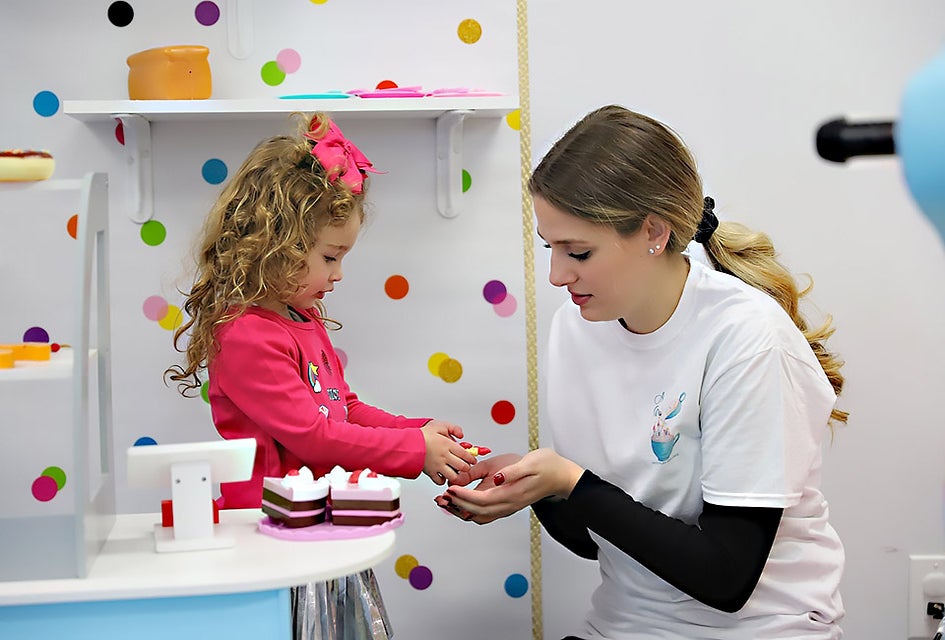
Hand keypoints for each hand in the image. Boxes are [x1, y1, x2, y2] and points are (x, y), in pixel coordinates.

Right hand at [420, 420, 478, 485]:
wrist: (407, 444)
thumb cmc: (422, 435)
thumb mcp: (439, 426)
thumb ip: (453, 428)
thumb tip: (461, 435)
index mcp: (447, 445)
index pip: (465, 454)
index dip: (471, 458)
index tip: (472, 460)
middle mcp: (444, 457)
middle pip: (462, 467)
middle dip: (466, 467)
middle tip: (465, 466)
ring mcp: (437, 466)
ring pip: (453, 476)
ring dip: (456, 475)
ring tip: (455, 472)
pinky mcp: (430, 472)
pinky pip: (440, 481)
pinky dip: (443, 480)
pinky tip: (443, 476)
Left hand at [442, 448, 583, 523]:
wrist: (561, 475)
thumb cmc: (547, 466)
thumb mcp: (530, 462)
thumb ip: (511, 471)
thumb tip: (497, 478)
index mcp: (512, 494)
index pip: (481, 500)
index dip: (463, 496)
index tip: (450, 489)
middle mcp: (509, 505)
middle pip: (477, 512)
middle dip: (457, 506)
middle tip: (440, 497)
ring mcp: (508, 507)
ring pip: (480, 516)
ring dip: (462, 510)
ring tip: (446, 501)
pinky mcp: (508, 504)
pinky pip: (485, 513)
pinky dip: (470, 509)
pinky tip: (462, 500)